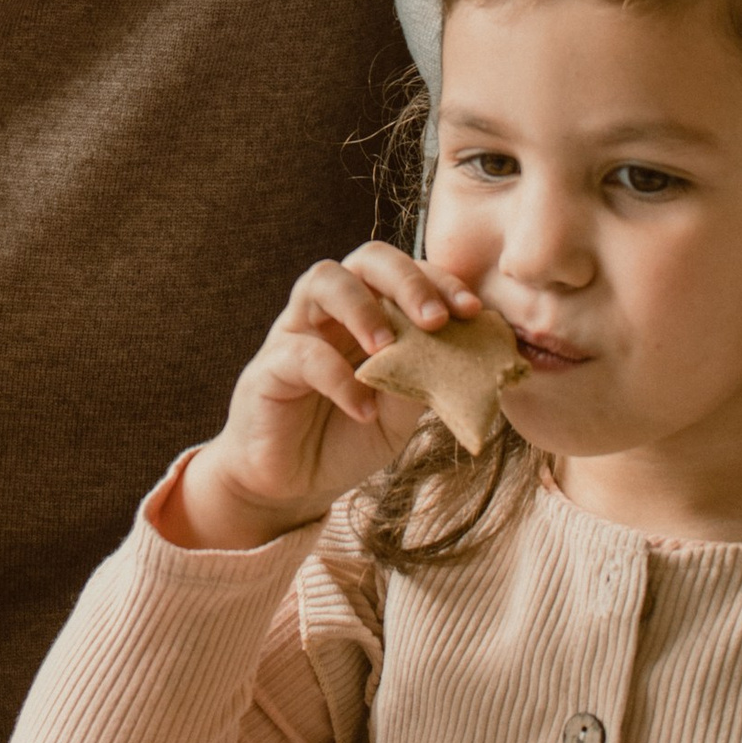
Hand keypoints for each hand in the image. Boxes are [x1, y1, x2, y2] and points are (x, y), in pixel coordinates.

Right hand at [170, 244, 488, 551]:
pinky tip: (362, 410)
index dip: (441, 281)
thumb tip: (466, 354)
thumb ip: (424, 378)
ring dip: (363, 308)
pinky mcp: (270, 366)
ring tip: (387, 349)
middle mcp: (334, 309)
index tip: (472, 311)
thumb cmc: (350, 436)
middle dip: (407, 280)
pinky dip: (339, 378)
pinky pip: (302, 352)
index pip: (408, 273)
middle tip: (435, 320)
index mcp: (372, 311)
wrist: (294, 484)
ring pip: (323, 280)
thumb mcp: (400, 412)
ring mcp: (297, 330)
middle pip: (368, 258)